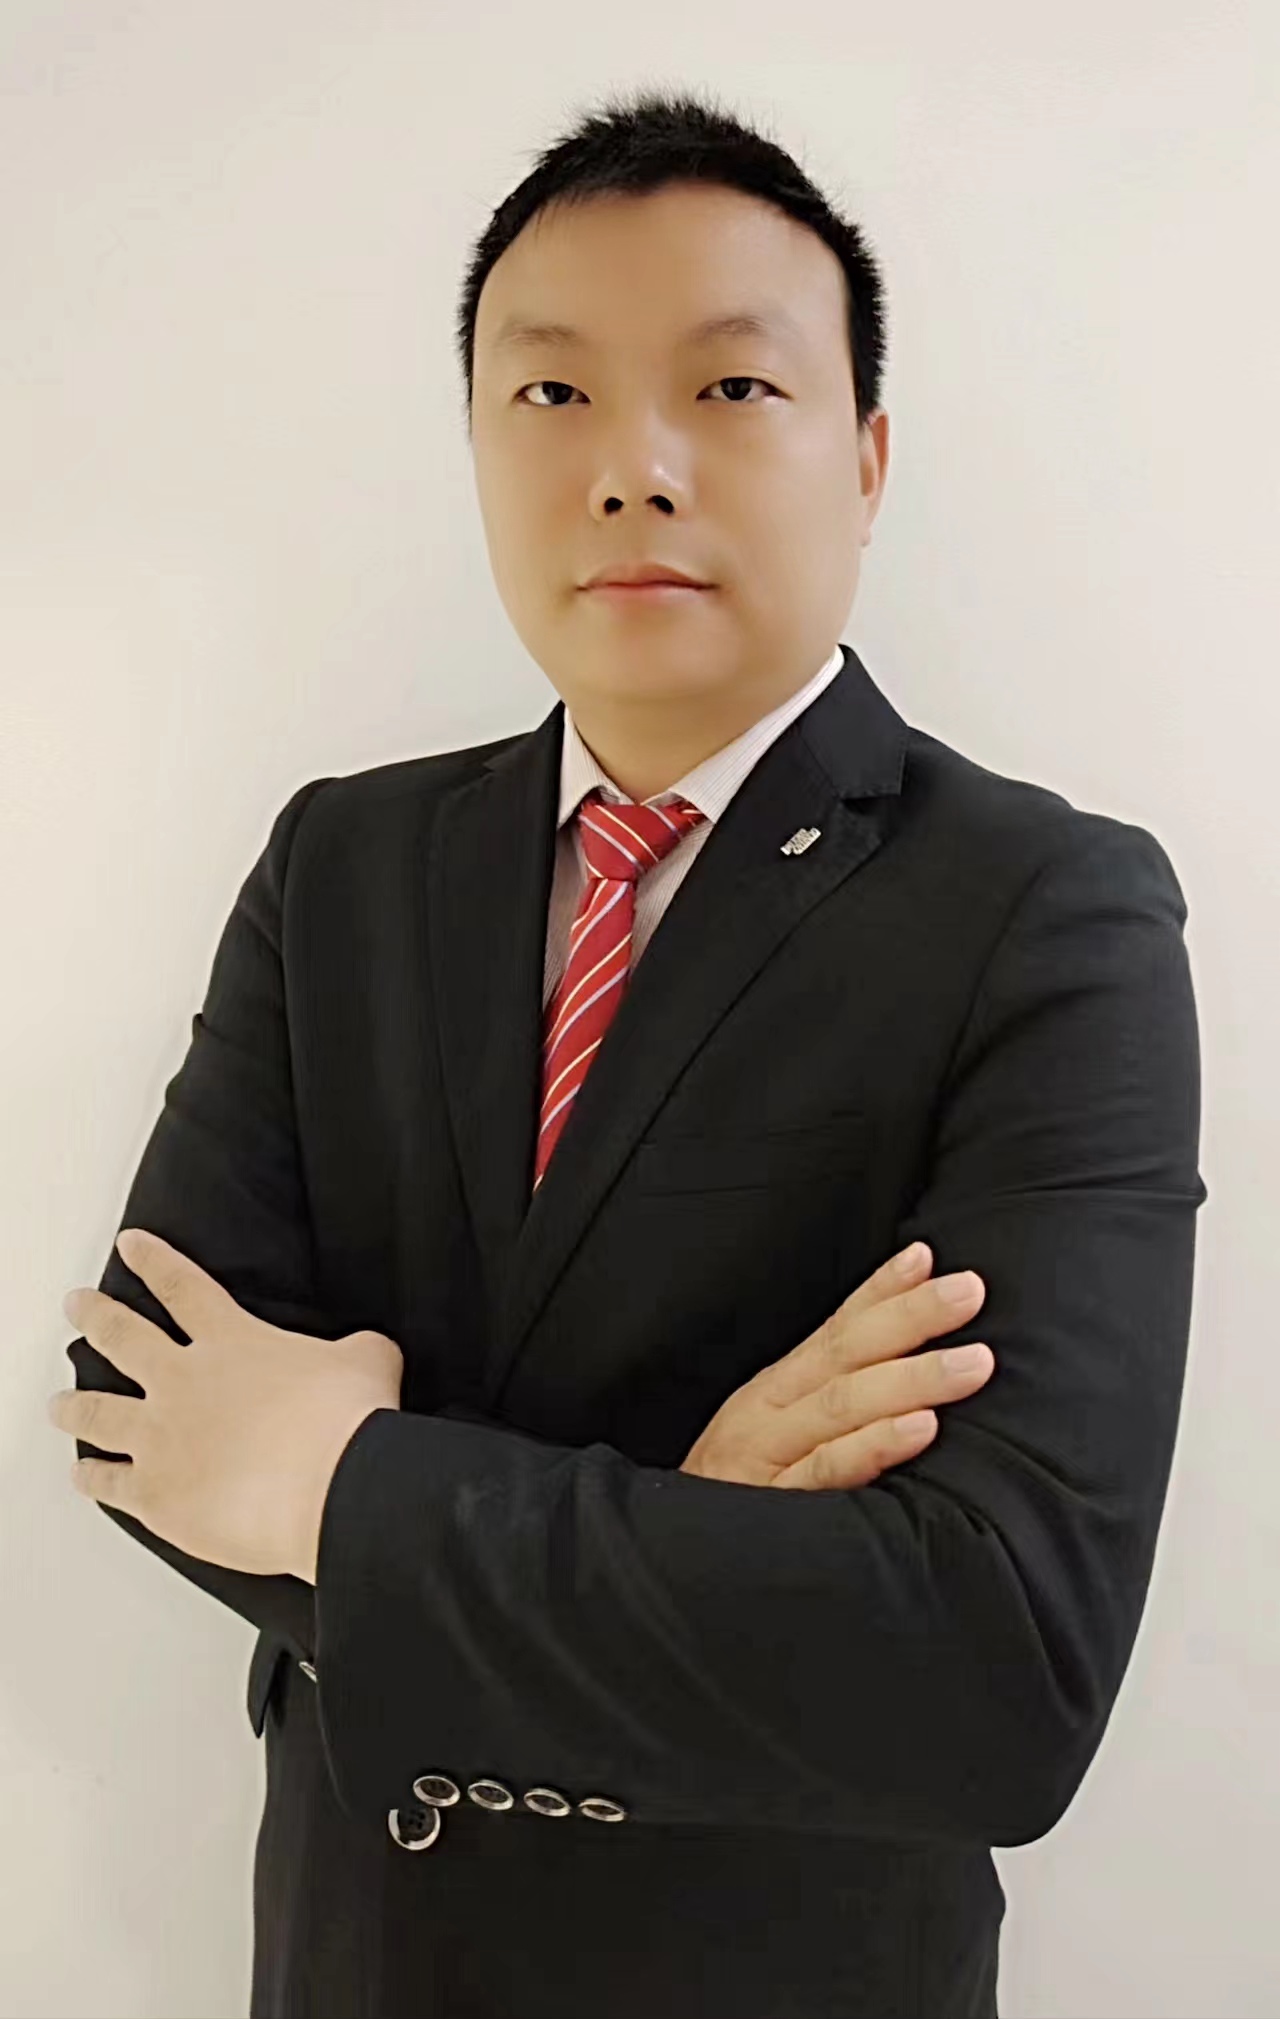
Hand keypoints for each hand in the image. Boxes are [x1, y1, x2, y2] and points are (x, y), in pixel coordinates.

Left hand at [47, 1228, 403, 1581]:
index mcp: (232, 1341)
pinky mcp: (156, 1495)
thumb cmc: (348, 1425)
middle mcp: (184, 1382)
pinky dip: (92, 1477)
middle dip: (94, 1317)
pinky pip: (109, 1482)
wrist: (333, 1488)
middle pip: (123, 1338)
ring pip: (98, 1412)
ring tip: (58, 1402)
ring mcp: (162, 1438)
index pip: (183, 1287)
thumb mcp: (368, 1359)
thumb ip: (354, 1347)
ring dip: (74, 1405)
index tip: (130, 1246)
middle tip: (76, 1306)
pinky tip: (83, 1474)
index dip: (153, 1261)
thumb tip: (364, 1349)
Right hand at [679, 1242, 991, 1488]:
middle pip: (845, 1354)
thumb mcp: (776, 1439)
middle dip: (910, 1318)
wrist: (672, 1568)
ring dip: (911, 1378)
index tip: (928, 1257)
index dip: (880, 1290)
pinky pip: (826, 1471)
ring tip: (971, 1363)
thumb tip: (906, 1368)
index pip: (835, 1329)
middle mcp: (768, 1414)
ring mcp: (767, 1458)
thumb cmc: (738, 1500)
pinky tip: (920, 1429)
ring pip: (842, 1405)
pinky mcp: (771, 1507)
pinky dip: (874, 1445)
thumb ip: (832, 1403)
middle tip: (970, 1292)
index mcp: (774, 1392)